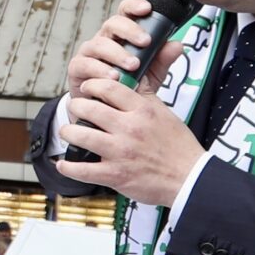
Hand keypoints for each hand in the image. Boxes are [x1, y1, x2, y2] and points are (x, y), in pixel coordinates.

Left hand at [52, 77, 203, 206]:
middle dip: (75, 106)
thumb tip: (135, 76)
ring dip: (67, 133)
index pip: (108, 87)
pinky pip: (82, 170)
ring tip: (68, 133)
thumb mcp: (164, 113)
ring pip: (80, 135)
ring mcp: (120, 152)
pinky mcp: (115, 175)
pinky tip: (63, 164)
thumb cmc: (178, 147)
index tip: (87, 88)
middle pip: (88, 108)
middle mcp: (129, 128)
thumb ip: (145, 95)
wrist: (191, 178)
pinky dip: (68, 167)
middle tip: (75, 109)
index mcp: (142, 111)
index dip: (91, 85)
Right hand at [65, 0, 182, 99]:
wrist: (107, 108)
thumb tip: (177, 45)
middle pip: (112, 24)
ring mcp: (89, 53)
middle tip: (146, 42)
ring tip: (133, 65)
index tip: (147, 9)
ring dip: (117, 53)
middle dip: (130, 30)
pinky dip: (100, 70)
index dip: (134, 7)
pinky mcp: (77, 68)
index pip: (125, 13)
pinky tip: (113, 77)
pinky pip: (85, 64)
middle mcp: (104, 39)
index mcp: (121, 35)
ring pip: (99, 44)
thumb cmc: (128, 86)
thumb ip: (162, 60)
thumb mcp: (151, 74)